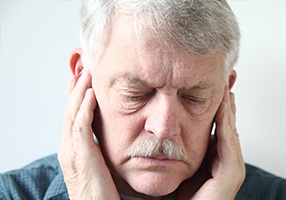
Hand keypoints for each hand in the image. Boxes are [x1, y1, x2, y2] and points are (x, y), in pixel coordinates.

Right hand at [58, 71, 119, 198]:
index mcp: (72, 149)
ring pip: (72, 115)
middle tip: (81, 68)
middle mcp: (67, 147)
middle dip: (75, 88)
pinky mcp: (80, 157)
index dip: (75, 96)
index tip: (81, 78)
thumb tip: (105, 134)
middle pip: (69, 111)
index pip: (72, 116)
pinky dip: (84, 109)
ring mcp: (71, 152)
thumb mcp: (96, 165)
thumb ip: (96, 148)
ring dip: (79, 92)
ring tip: (86, 73)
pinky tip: (90, 94)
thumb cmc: (99, 192)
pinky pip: (80, 128)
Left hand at [178, 88, 244, 199]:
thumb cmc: (178, 196)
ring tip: (227, 89)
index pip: (218, 129)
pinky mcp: (229, 177)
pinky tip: (223, 109)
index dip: (218, 109)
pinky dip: (225, 126)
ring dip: (228, 110)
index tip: (215, 89)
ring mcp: (229, 170)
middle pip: (227, 127)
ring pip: (230, 133)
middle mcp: (224, 163)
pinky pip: (228, 146)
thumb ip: (180, 151)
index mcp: (213, 160)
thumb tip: (168, 131)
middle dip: (227, 105)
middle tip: (227, 81)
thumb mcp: (179, 167)